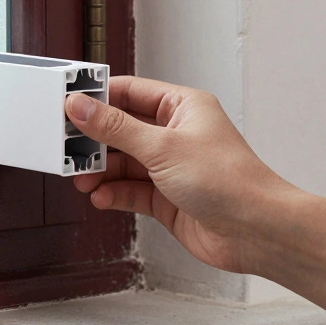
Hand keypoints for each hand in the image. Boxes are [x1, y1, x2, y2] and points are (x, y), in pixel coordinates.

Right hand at [65, 76, 295, 273]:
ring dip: (101, 171)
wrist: (257, 231)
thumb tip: (82, 107)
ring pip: (124, 163)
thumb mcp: (162, 147)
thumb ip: (116, 128)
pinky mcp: (168, 198)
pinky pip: (131, 190)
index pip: (129, 92)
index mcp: (182, 107)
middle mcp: (176, 134)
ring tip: (82, 178)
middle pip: (122, 129)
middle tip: (69, 147)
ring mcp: (171, 167)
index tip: (68, 104)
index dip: (98, 98)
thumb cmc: (229, 181)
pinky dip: (114, 193)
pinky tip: (102, 197)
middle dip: (95, 140)